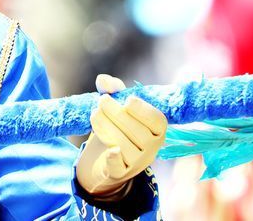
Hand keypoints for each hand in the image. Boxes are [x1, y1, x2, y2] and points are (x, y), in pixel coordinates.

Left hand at [75, 74, 166, 198]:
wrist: (106, 155)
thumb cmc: (118, 124)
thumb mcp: (118, 104)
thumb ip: (113, 90)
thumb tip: (102, 80)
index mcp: (156, 129)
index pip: (158, 122)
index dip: (144, 111)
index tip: (128, 100)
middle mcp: (151, 148)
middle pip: (139, 133)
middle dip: (117, 114)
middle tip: (101, 101)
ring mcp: (137, 162)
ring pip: (126, 146)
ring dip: (108, 127)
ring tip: (94, 114)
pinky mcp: (120, 172)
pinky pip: (119, 167)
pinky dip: (115, 159)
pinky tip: (110, 150)